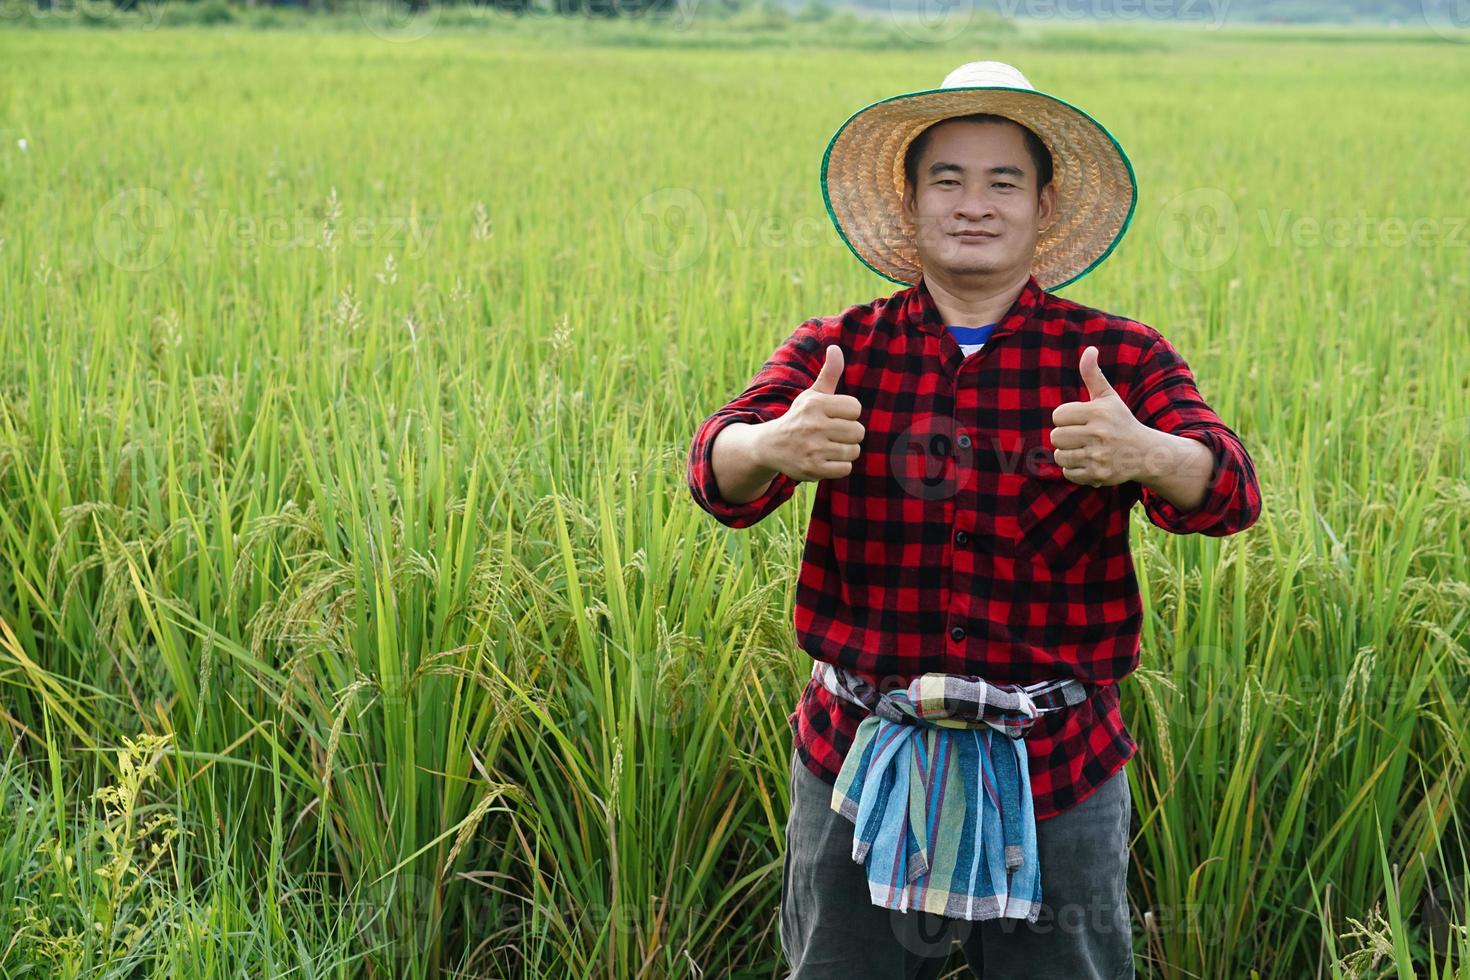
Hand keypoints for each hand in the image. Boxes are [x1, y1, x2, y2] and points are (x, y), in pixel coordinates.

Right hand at [759, 345, 865, 481]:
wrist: (770, 446)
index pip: (855, 408)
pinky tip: (825, 460)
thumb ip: (829, 373)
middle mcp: (813, 426)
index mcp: (815, 404)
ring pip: (853, 451)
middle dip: (849, 434)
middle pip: (858, 431)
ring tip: (829, 447)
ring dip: (845, 451)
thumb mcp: (811, 395)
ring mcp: (813, 449)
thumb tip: (835, 347)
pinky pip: (846, 469)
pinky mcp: (813, 469)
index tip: (835, 416)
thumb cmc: (798, 417)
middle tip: (833, 434)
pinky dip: (839, 466)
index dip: (848, 414)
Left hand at [1048, 346, 1152, 487]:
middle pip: (1056, 437)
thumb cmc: (1120, 422)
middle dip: (1065, 437)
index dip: (1065, 418)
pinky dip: (1075, 470)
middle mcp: (1099, 434)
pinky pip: (1068, 473)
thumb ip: (1093, 375)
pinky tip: (1089, 462)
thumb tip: (1089, 350)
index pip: (1058, 415)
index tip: (1079, 420)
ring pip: (1060, 456)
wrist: (1145, 453)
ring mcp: (1099, 455)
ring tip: (1085, 449)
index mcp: (1098, 412)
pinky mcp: (1098, 474)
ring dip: (1068, 454)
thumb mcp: (1108, 398)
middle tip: (1081, 436)